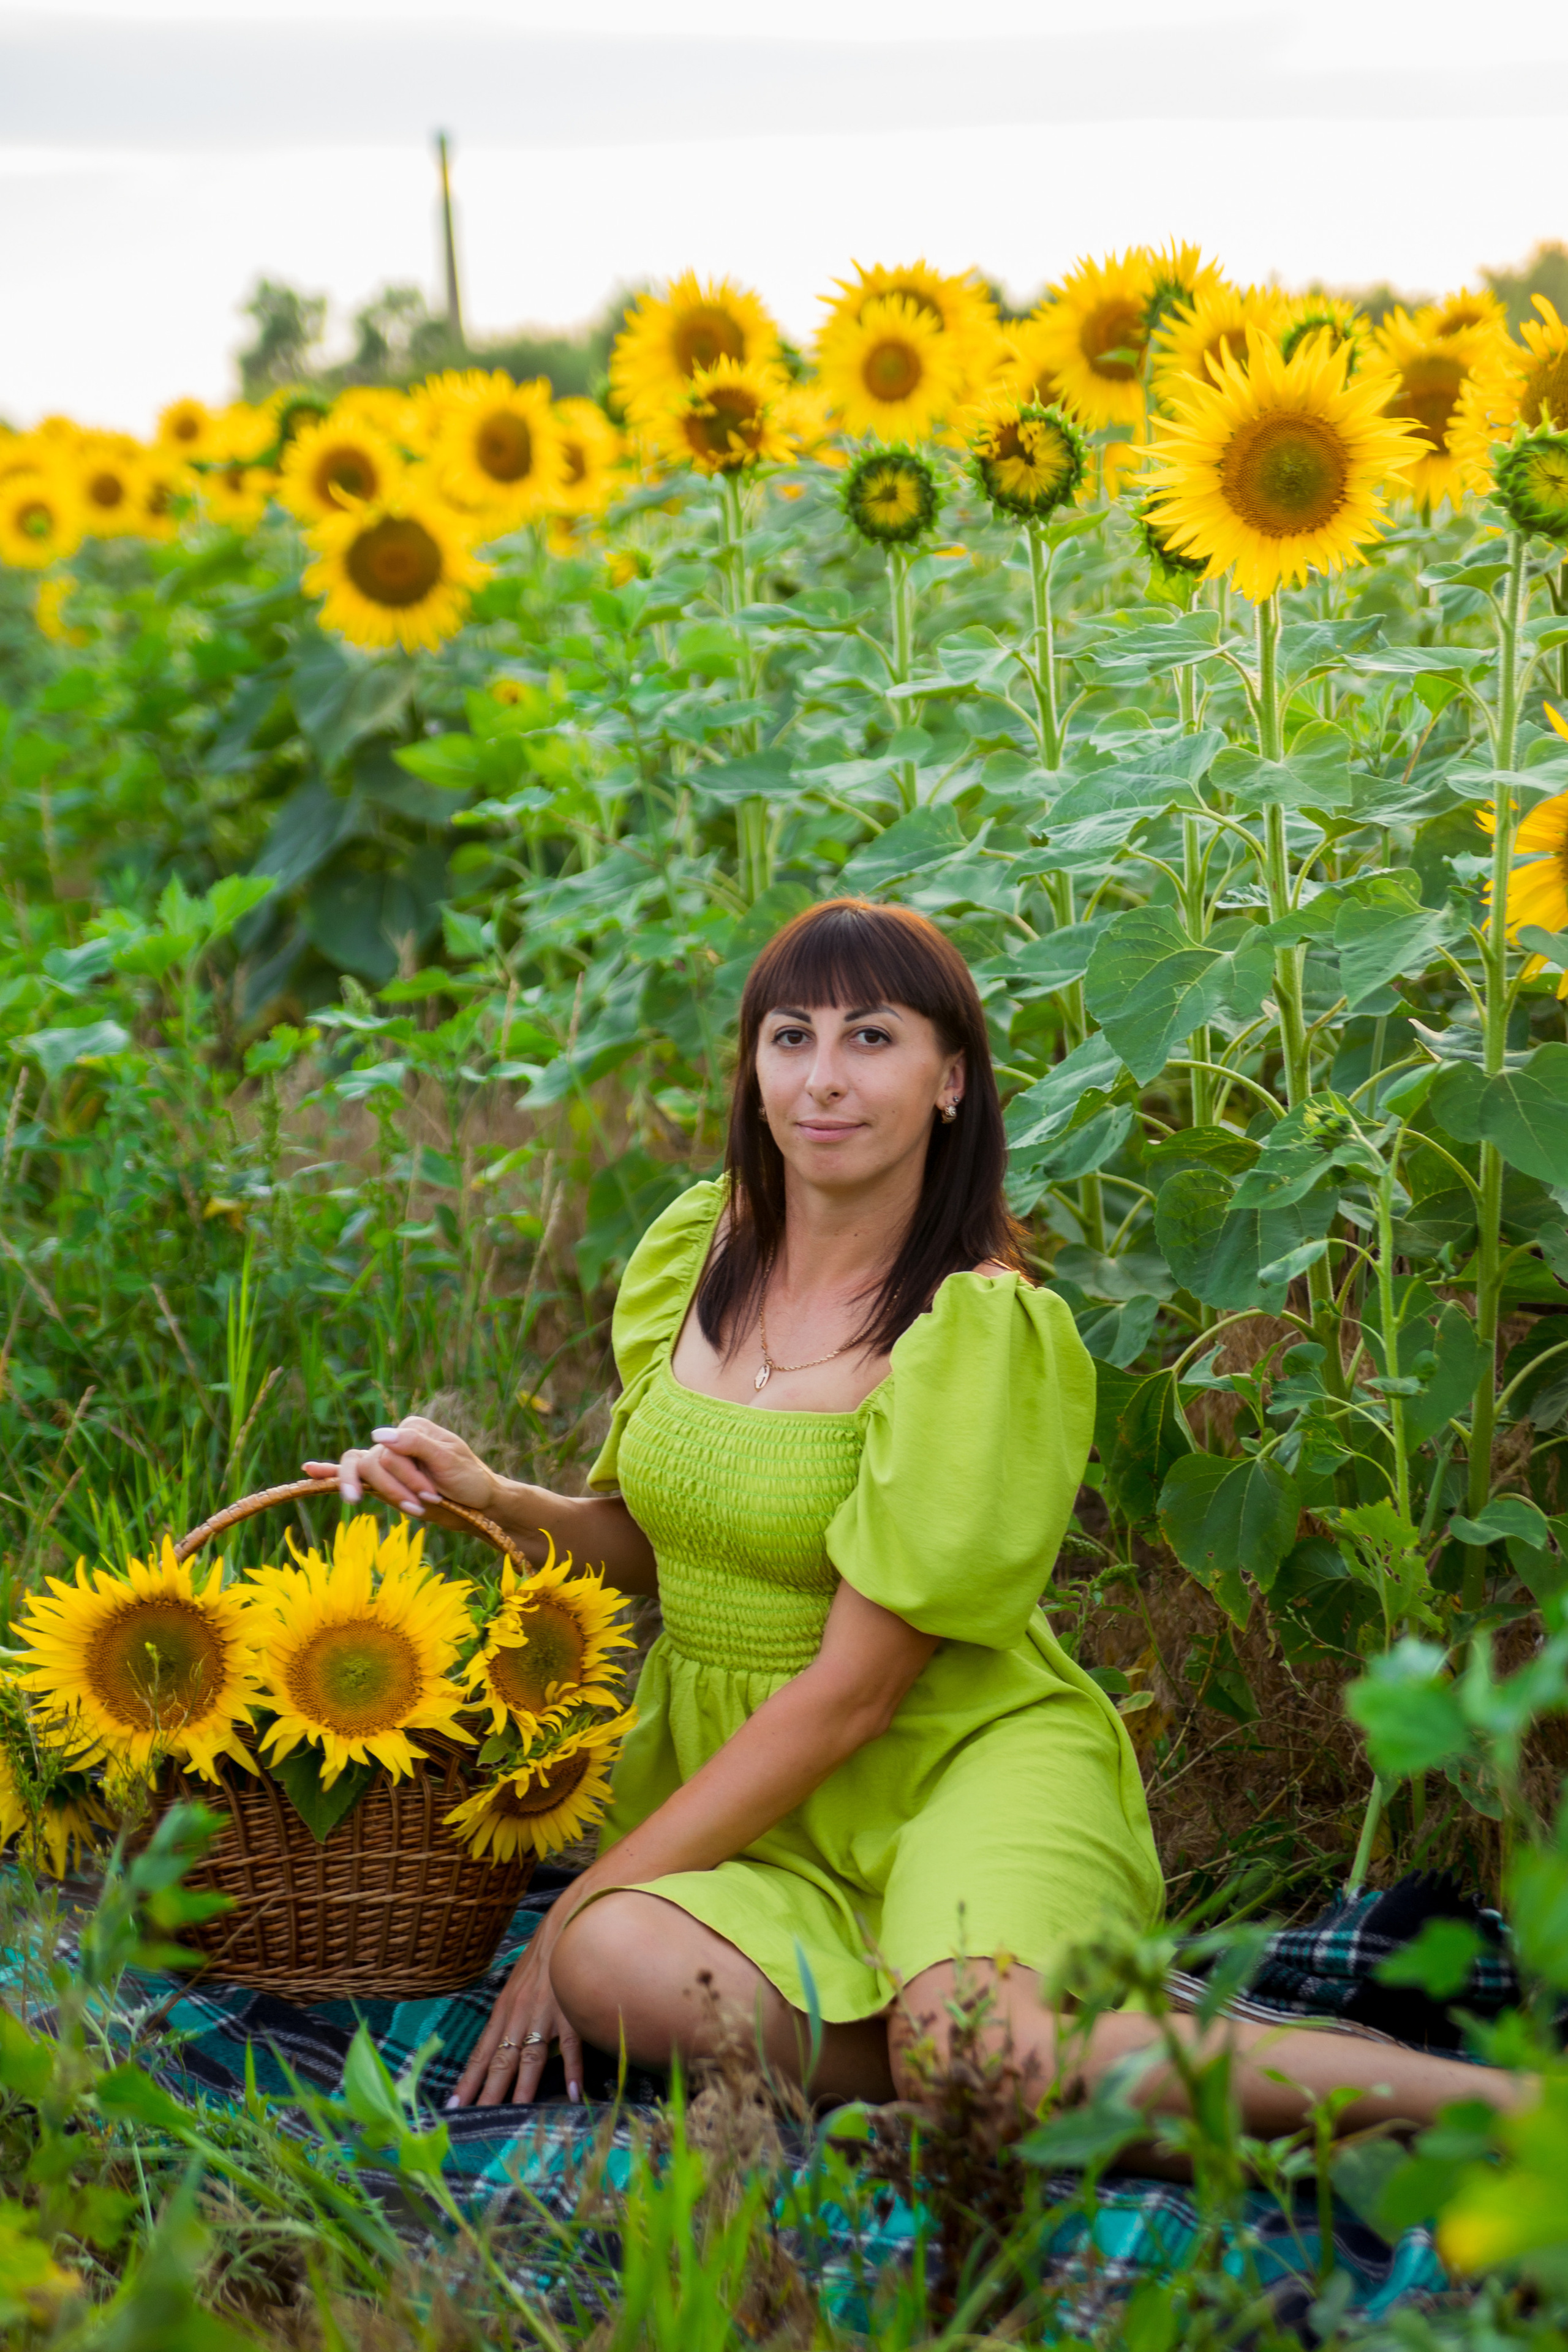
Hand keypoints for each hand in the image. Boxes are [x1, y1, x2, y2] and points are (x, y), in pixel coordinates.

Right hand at [303, 1415, 495, 1518]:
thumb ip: (416, 1445)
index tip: (430, 1496)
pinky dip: (331, 1472)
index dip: (405, 1476)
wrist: (480, 1505)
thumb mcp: (449, 1460)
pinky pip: (353, 1473)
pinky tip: (309, 1471)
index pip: (389, 1450)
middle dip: (395, 1488)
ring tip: (409, 1509)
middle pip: (373, 1462)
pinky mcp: (384, 1482)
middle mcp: (396, 1442)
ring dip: (385, 1493)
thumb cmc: (470, 1480)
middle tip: (422, 1507)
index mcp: (412, 1429)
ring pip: (363, 1470)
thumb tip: (378, 1434)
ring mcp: (388, 1462)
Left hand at [449, 1909, 584, 2108]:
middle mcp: (519, 2015)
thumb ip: (511, 2011)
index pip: (482, 2051)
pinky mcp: (571, 2011)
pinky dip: (572, 2070)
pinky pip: (571, 2046)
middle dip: (487, 2093)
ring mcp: (545, 2014)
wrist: (568, 1923)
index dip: (469, 2078)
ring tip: (514, 2117)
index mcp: (504, 2008)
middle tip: (475, 2120)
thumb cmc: (543, 1955)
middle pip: (501, 2061)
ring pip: (530, 2058)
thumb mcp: (517, 1982)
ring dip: (521, 2089)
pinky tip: (572, 2093)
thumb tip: (503, 2041)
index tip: (455, 2104)